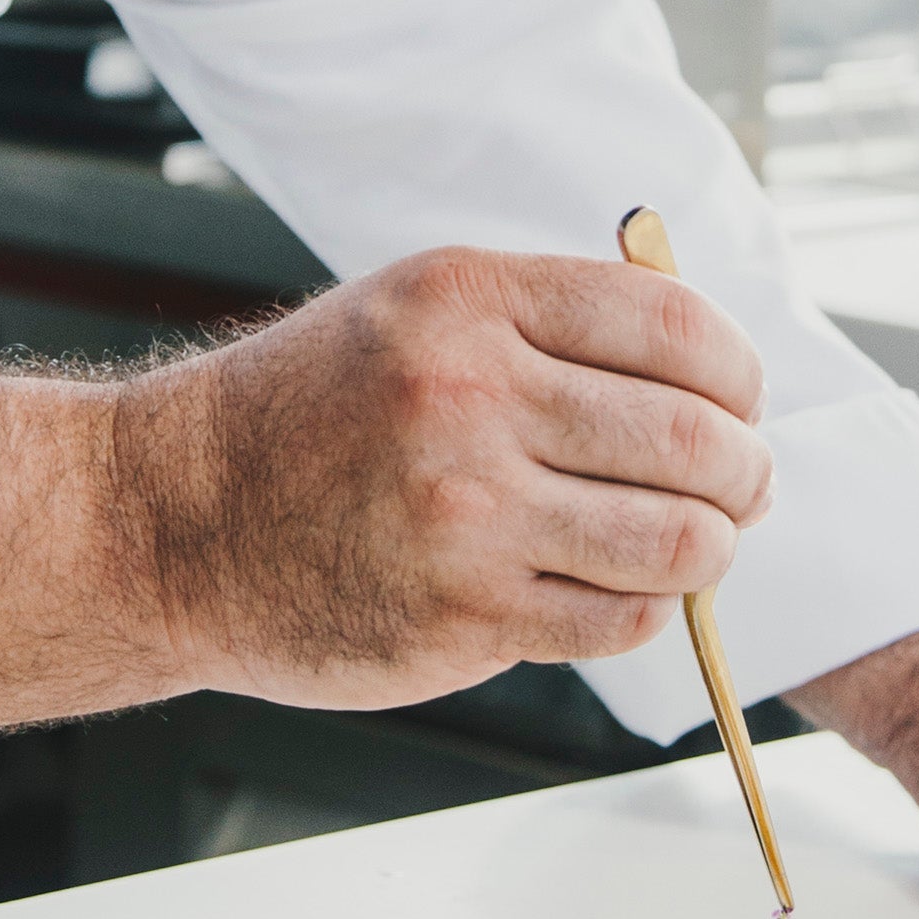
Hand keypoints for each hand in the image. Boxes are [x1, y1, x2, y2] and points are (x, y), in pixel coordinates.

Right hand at [118, 246, 774, 707]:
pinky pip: (618, 619)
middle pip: (692, 438)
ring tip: (698, 543)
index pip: (673, 326)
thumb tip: (700, 361)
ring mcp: (466, 511)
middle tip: (746, 485)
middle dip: (745, 470)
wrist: (172, 519)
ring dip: (710, 546)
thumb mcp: (413, 312)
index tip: (742, 400)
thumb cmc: (307, 415)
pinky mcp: (461, 613)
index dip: (738, 371)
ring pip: (675, 539)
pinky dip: (642, 609)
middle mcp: (469, 395)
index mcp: (470, 299)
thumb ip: (546, 322)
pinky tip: (617, 590)